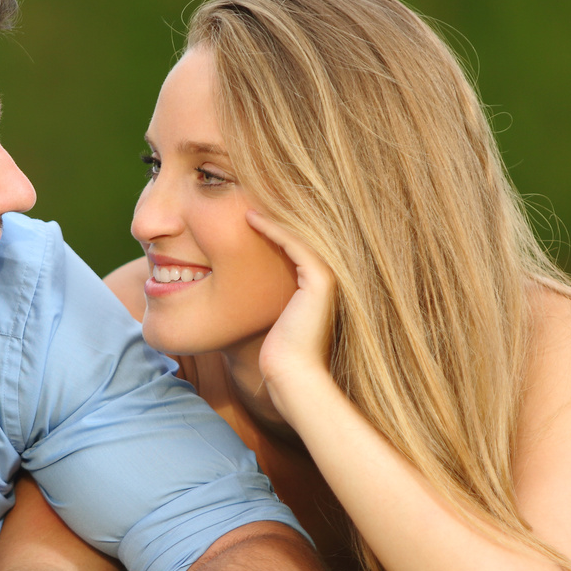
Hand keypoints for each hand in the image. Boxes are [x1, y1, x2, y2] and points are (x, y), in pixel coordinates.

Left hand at [245, 211, 336, 391]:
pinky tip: (251, 218)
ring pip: (299, 234)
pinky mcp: (321, 279)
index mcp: (319, 284)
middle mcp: (328, 277)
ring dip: (274, 215)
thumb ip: (268, 293)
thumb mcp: (271, 313)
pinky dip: (273, 229)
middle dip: (277, 213)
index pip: (297, 242)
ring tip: (249, 201)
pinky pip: (294, 243)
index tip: (249, 209)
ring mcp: (328, 277)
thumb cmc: (278, 352)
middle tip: (249, 195)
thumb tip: (241, 282)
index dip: (275, 224)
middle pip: (302, 234)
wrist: (292, 374)